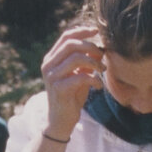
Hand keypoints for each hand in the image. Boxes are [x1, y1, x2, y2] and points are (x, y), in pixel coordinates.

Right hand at [40, 24, 103, 138]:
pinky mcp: (58, 89)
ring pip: (75, 58)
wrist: (62, 120)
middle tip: (102, 55)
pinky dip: (93, 78)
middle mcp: (48, 65)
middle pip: (70, 44)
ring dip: (94, 62)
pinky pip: (80, 76)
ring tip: (102, 69)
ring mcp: (51, 77)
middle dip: (90, 46)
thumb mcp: (80, 74)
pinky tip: (99, 85)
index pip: (66, 37)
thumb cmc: (72, 96)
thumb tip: (100, 48)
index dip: (82, 31)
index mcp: (51, 59)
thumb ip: (86, 61)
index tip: (97, 32)